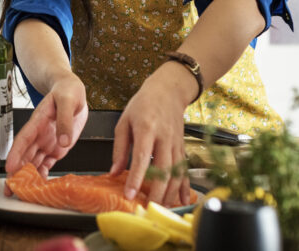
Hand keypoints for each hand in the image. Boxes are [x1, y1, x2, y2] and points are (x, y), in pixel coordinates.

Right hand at [3, 71, 86, 194]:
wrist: (72, 91)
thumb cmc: (67, 91)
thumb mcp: (68, 101)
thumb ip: (66, 120)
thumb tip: (64, 141)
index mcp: (38, 121)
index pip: (23, 139)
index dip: (15, 154)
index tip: (9, 167)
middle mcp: (39, 134)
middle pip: (24, 156)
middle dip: (16, 173)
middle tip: (10, 189)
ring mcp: (46, 142)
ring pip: (33, 162)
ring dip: (27, 178)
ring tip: (21, 193)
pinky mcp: (55, 148)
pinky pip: (46, 164)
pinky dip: (42, 176)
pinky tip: (39, 187)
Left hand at [110, 66, 193, 206]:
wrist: (168, 91)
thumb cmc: (143, 105)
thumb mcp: (124, 121)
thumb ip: (119, 148)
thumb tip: (114, 173)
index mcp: (146, 128)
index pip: (142, 157)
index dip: (136, 178)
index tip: (129, 194)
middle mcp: (164, 137)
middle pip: (163, 169)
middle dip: (156, 192)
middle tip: (147, 208)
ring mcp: (176, 143)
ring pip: (176, 173)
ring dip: (170, 193)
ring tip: (160, 208)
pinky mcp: (183, 147)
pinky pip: (184, 170)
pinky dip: (184, 187)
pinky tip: (181, 200)